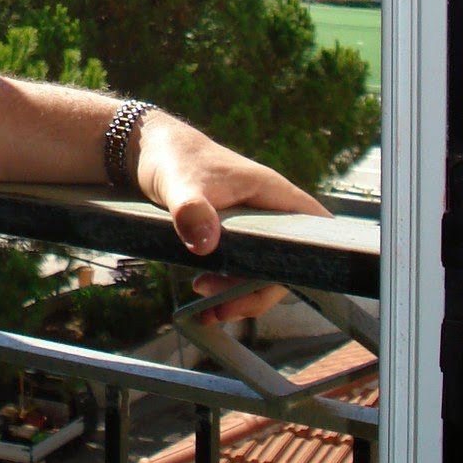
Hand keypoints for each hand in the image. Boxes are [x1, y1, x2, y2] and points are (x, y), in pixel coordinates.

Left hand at [133, 109, 329, 323]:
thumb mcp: (179, 182)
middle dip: (259, 291)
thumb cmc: (172, 158)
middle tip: (224, 309)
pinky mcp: (230, 236)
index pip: (315, 227)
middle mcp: (267, 211)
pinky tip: (204, 297)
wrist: (147, 151)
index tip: (287, 286)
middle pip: (286, 261)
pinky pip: (240, 268)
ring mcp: (250, 225)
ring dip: (239, 294)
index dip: (315, 257)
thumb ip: (191, 210)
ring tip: (209, 311)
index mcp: (271, 192)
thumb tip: (206, 246)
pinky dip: (226, 287)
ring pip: (261, 269)